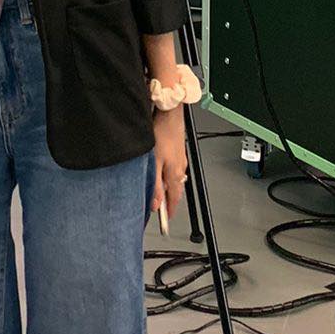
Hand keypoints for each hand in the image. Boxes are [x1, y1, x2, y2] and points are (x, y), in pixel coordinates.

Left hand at [151, 105, 187, 223]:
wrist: (169, 113)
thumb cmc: (163, 134)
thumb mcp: (154, 162)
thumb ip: (155, 184)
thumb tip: (155, 203)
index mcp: (175, 174)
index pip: (174, 199)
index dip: (169, 211)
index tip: (165, 220)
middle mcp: (180, 168)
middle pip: (175, 190)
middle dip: (168, 200)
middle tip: (161, 209)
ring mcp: (180, 159)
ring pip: (173, 179)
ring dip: (167, 187)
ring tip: (159, 192)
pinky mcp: (177, 151)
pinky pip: (173, 169)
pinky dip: (167, 175)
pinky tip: (160, 172)